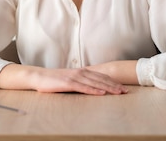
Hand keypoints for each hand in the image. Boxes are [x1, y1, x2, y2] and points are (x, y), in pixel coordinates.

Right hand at [0, 64, 128, 94]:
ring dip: (108, 88)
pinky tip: (101, 93)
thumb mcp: (70, 80)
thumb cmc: (54, 80)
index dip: (113, 82)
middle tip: (126, 91)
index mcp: (82, 72)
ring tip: (118, 92)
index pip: (101, 76)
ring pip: (95, 82)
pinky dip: (94, 90)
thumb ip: (81, 82)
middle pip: (101, 79)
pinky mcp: (68, 83)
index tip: (123, 87)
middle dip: (115, 85)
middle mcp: (81, 72)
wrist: (39, 77)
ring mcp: (75, 77)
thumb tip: (92, 88)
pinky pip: (84, 87)